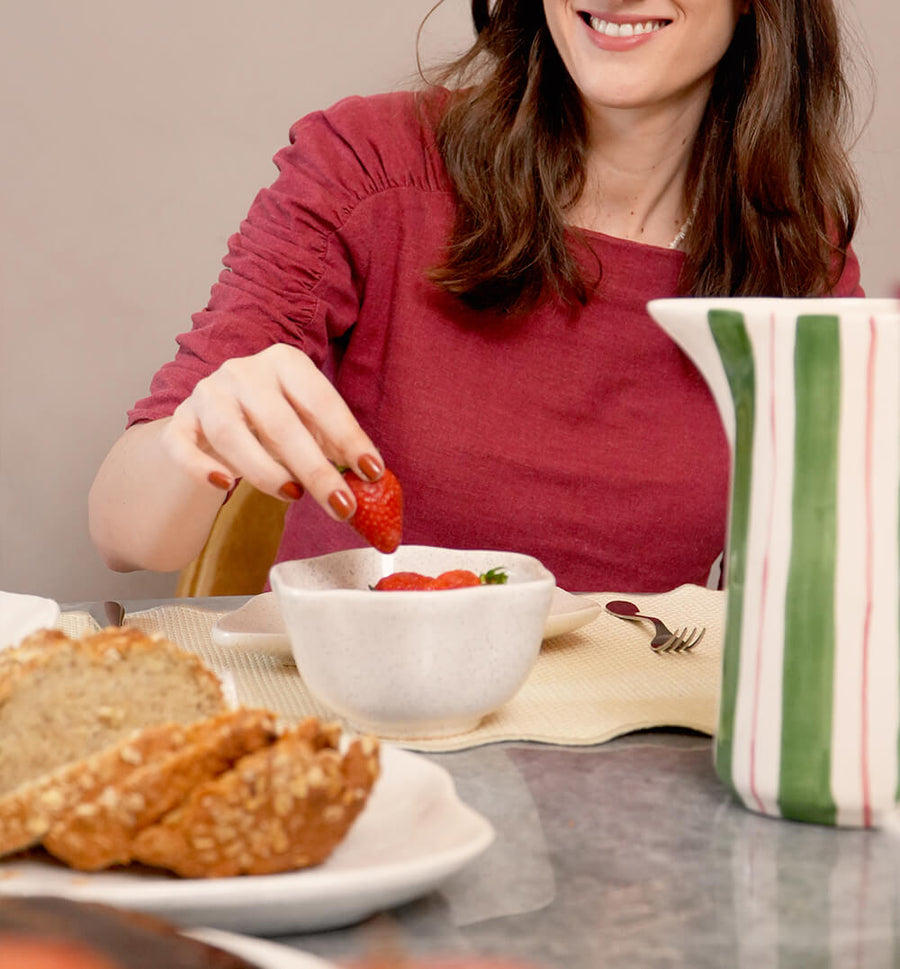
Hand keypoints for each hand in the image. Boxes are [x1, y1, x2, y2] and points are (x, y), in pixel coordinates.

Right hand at [160, 344, 382, 520]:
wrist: (215, 421)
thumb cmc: (274, 424)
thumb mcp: (308, 425)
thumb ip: (334, 446)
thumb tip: (369, 478)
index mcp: (285, 362)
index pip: (321, 401)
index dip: (348, 438)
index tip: (372, 471)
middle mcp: (243, 371)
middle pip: (280, 424)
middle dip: (316, 470)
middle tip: (342, 506)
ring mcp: (207, 394)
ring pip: (231, 434)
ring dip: (265, 471)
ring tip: (293, 496)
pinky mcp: (179, 423)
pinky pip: (183, 446)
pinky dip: (201, 467)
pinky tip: (224, 486)